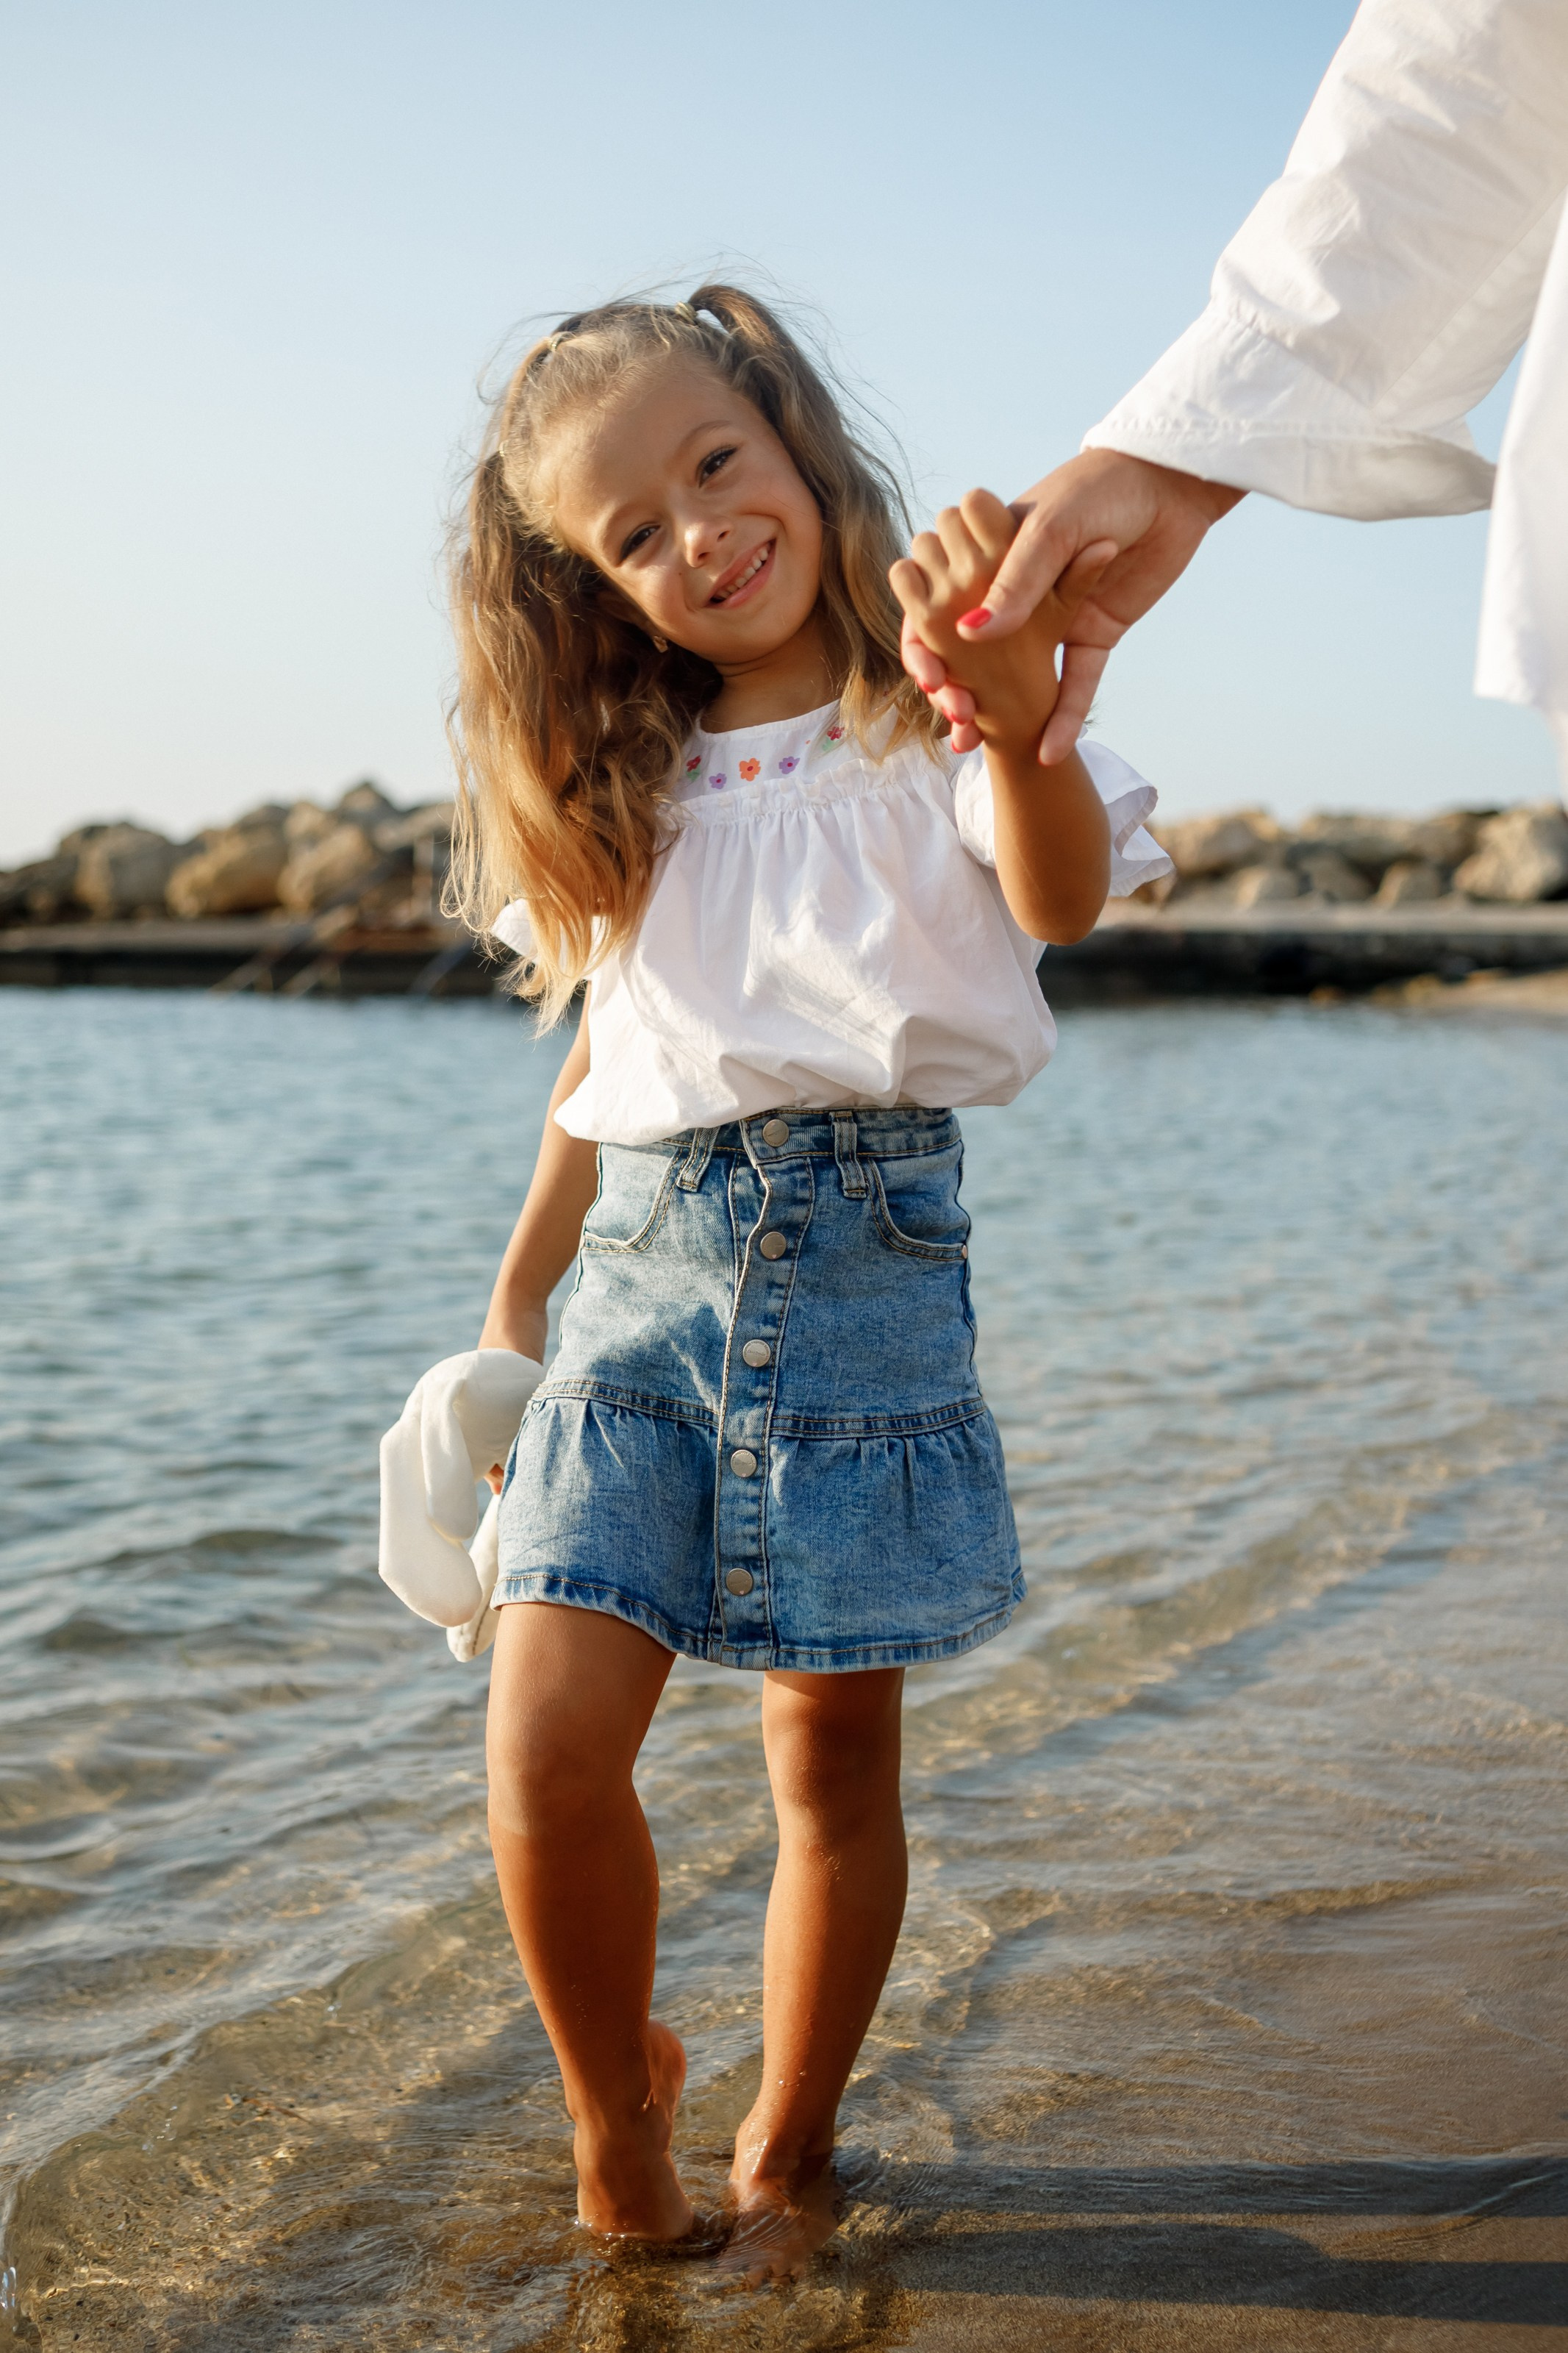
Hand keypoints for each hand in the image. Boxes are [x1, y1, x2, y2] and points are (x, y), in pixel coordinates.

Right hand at [890, 489, 1114, 751]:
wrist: (1171, 482)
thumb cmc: (1100, 487)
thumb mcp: (1051, 528)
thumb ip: (1014, 582)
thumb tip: (968, 635)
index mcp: (988, 554)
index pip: (938, 604)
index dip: (925, 644)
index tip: (929, 680)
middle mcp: (1016, 589)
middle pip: (974, 651)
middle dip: (960, 689)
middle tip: (958, 721)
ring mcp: (1056, 615)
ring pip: (1021, 674)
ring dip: (1002, 712)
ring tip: (983, 745)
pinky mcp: (1095, 633)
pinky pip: (1078, 683)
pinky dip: (1066, 718)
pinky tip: (1050, 752)